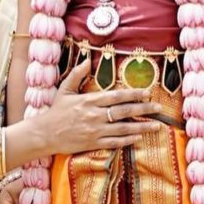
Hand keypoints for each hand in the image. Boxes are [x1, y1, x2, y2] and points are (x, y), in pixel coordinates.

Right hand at [38, 59, 162, 154]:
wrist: (44, 134)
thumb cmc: (56, 111)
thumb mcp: (65, 90)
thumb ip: (77, 74)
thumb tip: (87, 60)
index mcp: (89, 100)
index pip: (117, 96)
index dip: (134, 94)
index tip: (147, 93)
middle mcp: (95, 115)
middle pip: (124, 111)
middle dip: (144, 109)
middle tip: (158, 108)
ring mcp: (95, 130)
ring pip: (124, 128)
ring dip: (142, 127)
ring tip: (156, 126)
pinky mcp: (93, 143)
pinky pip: (115, 142)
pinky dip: (128, 140)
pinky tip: (139, 137)